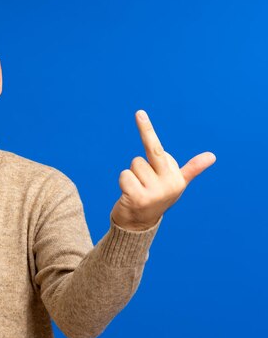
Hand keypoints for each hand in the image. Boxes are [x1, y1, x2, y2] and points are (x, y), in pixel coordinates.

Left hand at [110, 110, 215, 230]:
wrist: (138, 225)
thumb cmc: (156, 198)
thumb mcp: (175, 184)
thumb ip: (190, 169)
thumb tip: (212, 156)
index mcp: (177, 179)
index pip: (159, 150)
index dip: (147, 130)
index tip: (139, 112)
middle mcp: (168, 185)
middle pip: (148, 154)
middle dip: (144, 138)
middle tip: (139, 121)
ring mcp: (153, 192)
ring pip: (133, 165)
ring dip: (131, 176)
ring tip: (137, 189)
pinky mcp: (137, 198)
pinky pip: (124, 175)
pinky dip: (123, 182)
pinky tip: (129, 195)